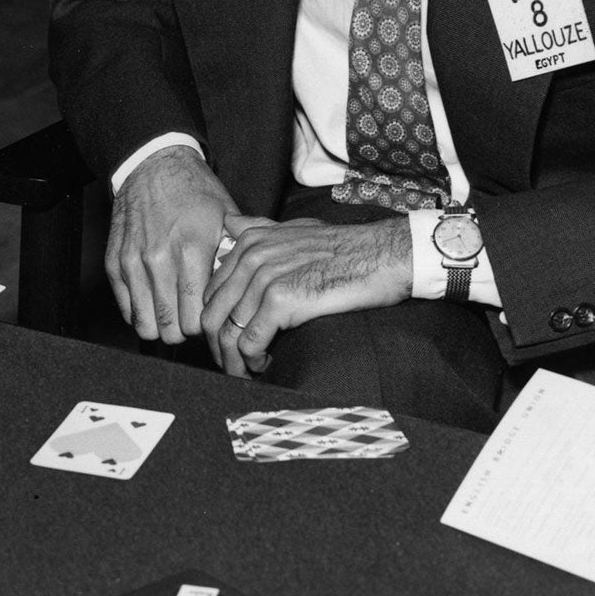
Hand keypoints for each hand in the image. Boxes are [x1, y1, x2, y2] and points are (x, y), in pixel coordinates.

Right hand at [106, 145, 235, 342]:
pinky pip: (126, 309)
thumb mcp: (226, 219)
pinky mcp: (114, 263)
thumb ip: (234, 259)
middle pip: (170, 329)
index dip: (206, 326)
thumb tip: (242, 294)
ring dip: (162, 325)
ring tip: (174, 312)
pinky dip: (141, 312)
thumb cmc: (195, 192)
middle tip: (193, 318)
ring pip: (144, 325)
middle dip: (185, 331)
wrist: (153, 166)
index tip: (211, 317)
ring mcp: (132, 262)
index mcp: (191, 250)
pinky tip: (156, 299)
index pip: (195, 318)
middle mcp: (158, 259)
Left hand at [200, 214, 411, 376]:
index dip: (216, 321)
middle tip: (231, 363)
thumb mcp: (294, 229)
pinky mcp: (282, 301)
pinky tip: (264, 365)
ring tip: (247, 372)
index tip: (227, 339)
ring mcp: (264, 278)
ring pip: (229, 332)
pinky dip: (252, 361)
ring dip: (234, 360)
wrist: (381, 255)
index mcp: (249, 243)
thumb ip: (259, 229)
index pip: (213, 292)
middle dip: (217, 346)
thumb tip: (230, 223)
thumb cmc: (344, 247)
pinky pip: (250, 342)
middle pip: (213, 314)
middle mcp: (251, 258)